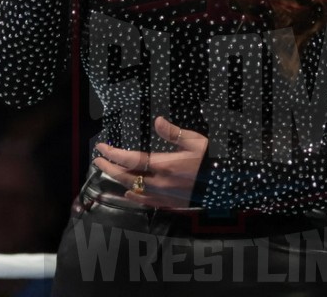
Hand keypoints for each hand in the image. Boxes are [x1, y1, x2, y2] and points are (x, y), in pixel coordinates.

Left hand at [93, 116, 208, 208]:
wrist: (228, 184)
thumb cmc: (213, 159)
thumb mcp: (196, 141)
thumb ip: (173, 133)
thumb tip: (157, 120)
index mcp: (165, 165)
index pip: (130, 160)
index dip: (113, 154)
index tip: (101, 147)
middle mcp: (161, 183)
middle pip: (126, 177)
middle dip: (109, 167)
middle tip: (97, 159)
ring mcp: (164, 196)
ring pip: (133, 190)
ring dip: (118, 180)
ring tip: (108, 172)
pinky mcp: (170, 205)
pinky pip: (146, 203)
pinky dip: (134, 197)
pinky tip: (129, 193)